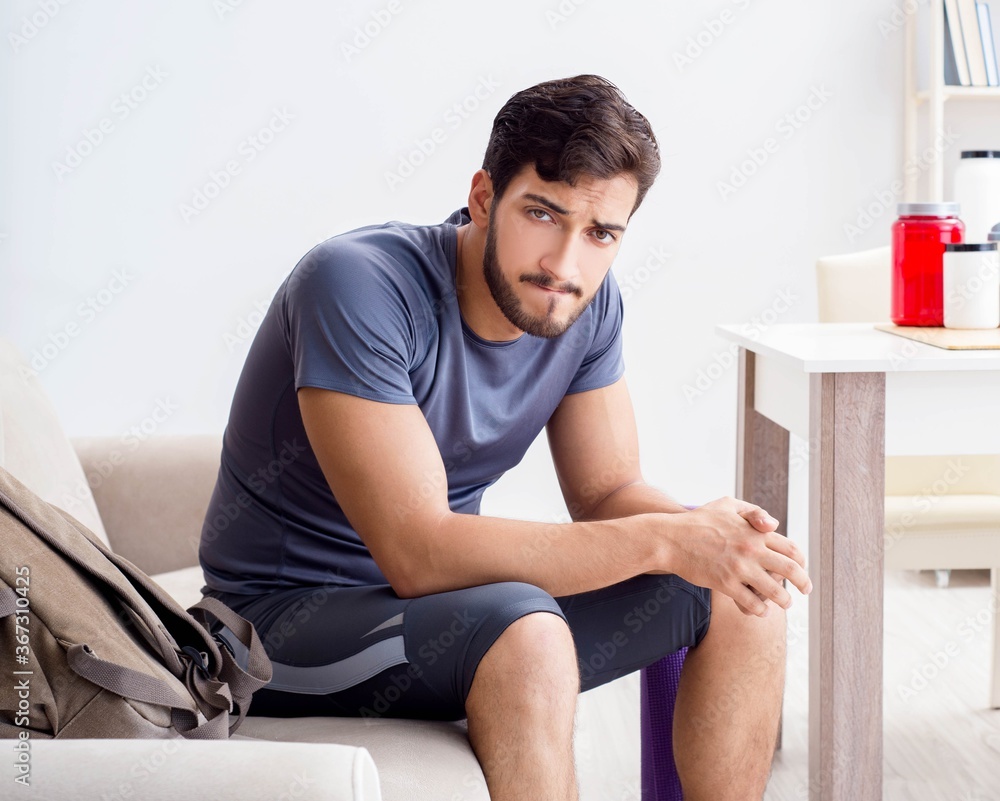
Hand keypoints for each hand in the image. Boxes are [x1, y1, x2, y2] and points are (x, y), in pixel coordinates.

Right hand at [669, 497, 811, 616]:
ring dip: (784, 601)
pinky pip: (752, 603)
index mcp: (754, 531)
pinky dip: (760, 610)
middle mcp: (751, 549)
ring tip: (785, 604)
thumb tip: (774, 525)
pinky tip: (760, 610)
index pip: (791, 548)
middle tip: (805, 591)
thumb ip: (753, 512)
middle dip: (803, 583)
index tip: (802, 569)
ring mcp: (739, 568)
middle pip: (790, 570)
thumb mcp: (726, 504)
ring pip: (774, 591)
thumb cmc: (697, 520)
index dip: (802, 561)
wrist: (669, 538)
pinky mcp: (725, 584)